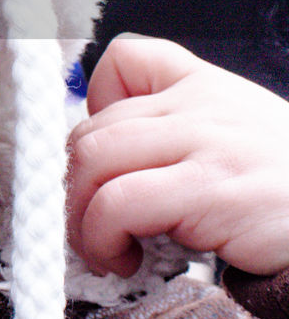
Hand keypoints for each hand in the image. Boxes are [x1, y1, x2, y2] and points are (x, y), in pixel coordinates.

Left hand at [67, 35, 288, 278]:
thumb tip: (108, 167)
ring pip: (93, 161)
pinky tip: (127, 260)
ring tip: (105, 248)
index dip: (96, 105)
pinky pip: (118, 204)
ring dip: (80, 216)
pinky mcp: (209, 190)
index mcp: (207, 87)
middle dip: (74, 185)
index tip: (107, 162)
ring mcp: (206, 145)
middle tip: (92, 225)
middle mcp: (201, 107)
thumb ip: (185, 132)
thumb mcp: (243, 138)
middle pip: (91, 127)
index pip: (127, 59)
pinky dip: (101, 236)